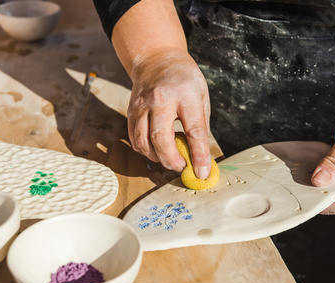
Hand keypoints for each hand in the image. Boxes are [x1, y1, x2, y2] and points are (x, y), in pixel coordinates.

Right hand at [127, 46, 211, 178]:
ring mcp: (142, 105)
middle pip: (161, 138)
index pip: (194, 129)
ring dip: (156, 157)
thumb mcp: (201, 95)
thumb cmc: (184, 78)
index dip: (198, 154)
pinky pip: (134, 138)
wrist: (156, 59)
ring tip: (170, 158)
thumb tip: (201, 156)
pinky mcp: (131, 111)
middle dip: (171, 160)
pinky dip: (145, 150)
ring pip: (143, 141)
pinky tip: (156, 150)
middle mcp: (160, 99)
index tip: (202, 172)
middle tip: (181, 167)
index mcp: (185, 93)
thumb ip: (200, 125)